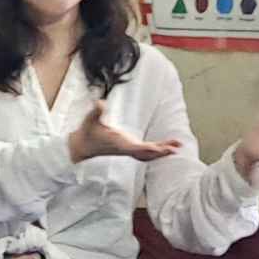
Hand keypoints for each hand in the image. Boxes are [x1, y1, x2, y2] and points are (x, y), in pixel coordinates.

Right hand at [67, 104, 183, 163]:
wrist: (82, 146)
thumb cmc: (88, 132)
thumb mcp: (90, 120)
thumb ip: (96, 112)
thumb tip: (100, 103)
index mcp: (119, 144)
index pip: (136, 148)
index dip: (149, 149)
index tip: (159, 149)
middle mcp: (125, 149)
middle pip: (147, 154)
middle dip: (161, 151)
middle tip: (176, 147)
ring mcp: (127, 150)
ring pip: (147, 155)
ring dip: (161, 152)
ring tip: (176, 146)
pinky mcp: (127, 149)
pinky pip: (145, 153)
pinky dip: (155, 152)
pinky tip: (164, 148)